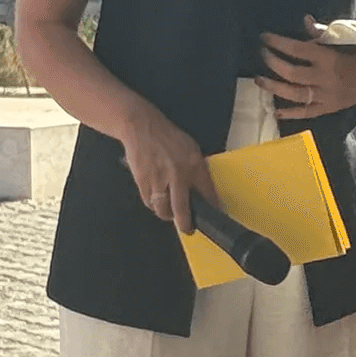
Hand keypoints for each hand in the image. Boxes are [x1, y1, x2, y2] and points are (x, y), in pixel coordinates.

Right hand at [122, 106, 216, 235]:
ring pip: (163, 210)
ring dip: (168, 215)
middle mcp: (177, 175)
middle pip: (182, 210)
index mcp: (194, 165)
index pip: (207, 193)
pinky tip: (158, 200)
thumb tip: (205, 190)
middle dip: (186, 224)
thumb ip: (198, 169)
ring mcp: (159, 180)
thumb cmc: (168, 138)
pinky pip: (149, 203)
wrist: (141, 128)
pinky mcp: (143, 182)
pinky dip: (154, 205)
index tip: (214, 216)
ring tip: (171, 213)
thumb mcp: (192, 149)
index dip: (212, 208)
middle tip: (188, 228)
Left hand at [261, 17, 355, 118]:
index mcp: (330, 59)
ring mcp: (327, 96)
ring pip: (296, 94)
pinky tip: (275, 111)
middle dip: (274, 63)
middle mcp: (326, 79)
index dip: (279, 43)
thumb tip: (304, 20)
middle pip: (293, 73)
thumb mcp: (346, 39)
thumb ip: (323, 32)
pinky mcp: (328, 108)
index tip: (265, 37)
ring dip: (275, 87)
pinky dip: (291, 113)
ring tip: (259, 80)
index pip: (298, 50)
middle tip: (263, 54)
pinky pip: (307, 113)